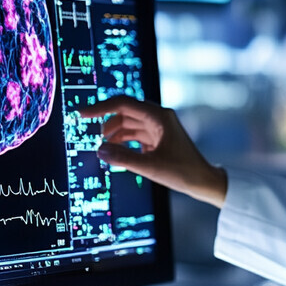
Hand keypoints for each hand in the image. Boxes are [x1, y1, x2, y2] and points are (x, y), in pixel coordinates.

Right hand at [78, 96, 227, 207]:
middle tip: (90, 136)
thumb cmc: (183, 172)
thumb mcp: (150, 166)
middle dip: (107, 122)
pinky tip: (116, 151)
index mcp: (159, 117)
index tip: (82, 113)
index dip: (100, 107)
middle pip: (126, 112)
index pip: (124, 104)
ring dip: (115, 133)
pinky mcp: (159, 138)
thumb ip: (123, 158)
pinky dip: (124, 141)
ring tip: (103, 148)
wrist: (203, 181)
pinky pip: (136, 134)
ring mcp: (159, 128)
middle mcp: (159, 118)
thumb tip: (100, 150)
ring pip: (130, 124)